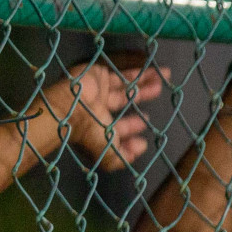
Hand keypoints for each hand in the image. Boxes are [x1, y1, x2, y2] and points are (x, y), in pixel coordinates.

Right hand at [47, 64, 166, 172]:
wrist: (67, 107)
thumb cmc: (87, 132)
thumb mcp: (105, 153)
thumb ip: (121, 158)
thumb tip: (141, 149)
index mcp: (98, 128)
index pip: (118, 130)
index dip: (132, 134)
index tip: (144, 140)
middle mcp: (99, 110)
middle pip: (124, 105)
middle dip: (139, 105)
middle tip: (156, 100)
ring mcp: (101, 92)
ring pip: (127, 88)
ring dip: (146, 85)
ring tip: (164, 79)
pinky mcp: (101, 75)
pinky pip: (123, 74)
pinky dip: (140, 73)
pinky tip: (159, 73)